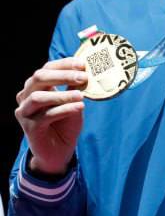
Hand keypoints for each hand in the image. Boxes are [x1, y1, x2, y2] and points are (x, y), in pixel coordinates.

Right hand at [14, 58, 87, 175]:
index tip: (83, 65)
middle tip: (83, 77)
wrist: (59, 151)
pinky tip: (79, 108)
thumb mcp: (74, 102)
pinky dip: (64, 109)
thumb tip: (87, 73)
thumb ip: (76, 88)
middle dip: (62, 75)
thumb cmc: (66, 123)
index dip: (64, 64)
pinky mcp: (29, 127)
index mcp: (37, 87)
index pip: (47, 68)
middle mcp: (27, 97)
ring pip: (39, 97)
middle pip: (39, 77)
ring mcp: (25, 112)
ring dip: (62, 94)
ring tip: (81, 96)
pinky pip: (46, 115)